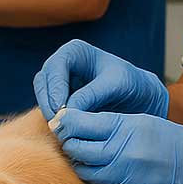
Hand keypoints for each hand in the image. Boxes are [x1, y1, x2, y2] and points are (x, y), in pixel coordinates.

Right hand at [34, 40, 168, 121]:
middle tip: (57, 124)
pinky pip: (49, 110)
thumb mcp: (115, 85)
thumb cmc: (131, 84)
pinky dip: (55, 120)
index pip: (56, 66)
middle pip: (43, 81)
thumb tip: (65, 111)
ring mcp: (59, 83)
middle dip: (48, 103)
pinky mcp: (60, 101)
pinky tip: (66, 132)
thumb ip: (92, 95)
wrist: (139, 98)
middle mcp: (62, 64)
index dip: (55, 87)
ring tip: (63, 130)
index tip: (61, 109)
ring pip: (43, 97)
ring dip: (49, 114)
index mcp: (75, 51)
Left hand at [50, 109, 182, 183]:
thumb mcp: (142, 120)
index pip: (80, 124)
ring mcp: (124, 179)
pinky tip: (100, 171)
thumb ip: (110, 123)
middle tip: (69, 137)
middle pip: (77, 149)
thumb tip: (75, 122)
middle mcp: (122, 154)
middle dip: (69, 142)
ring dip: (80, 162)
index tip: (64, 120)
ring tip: (85, 154)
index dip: (67, 121)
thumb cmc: (171, 140)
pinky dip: (95, 180)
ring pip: (84, 171)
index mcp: (126, 128)